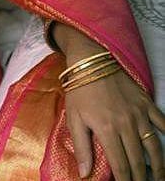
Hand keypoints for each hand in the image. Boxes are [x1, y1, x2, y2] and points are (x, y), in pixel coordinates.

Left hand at [63, 47, 164, 179]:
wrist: (91, 60)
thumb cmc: (80, 90)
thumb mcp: (74, 118)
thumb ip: (81, 147)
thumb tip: (85, 174)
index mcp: (107, 130)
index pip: (121, 165)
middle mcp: (126, 125)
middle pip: (139, 160)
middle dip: (142, 178)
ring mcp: (138, 114)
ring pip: (154, 147)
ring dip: (159, 166)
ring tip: (159, 178)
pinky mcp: (145, 103)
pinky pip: (161, 122)